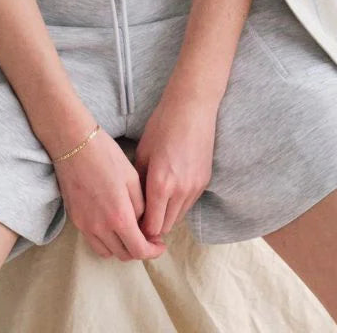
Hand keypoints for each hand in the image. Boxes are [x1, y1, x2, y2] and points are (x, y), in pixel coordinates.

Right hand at [52, 125, 167, 260]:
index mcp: (119, 216)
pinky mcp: (75, 220)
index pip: (139, 250)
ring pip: (108, 252)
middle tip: (148, 236)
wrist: (73, 144)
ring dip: (122, 248)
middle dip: (139, 249)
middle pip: (124, 254)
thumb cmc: (105, 155)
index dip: (153, 251)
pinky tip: (112, 226)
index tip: (159, 244)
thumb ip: (141, 206)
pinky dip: (106, 242)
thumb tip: (143, 223)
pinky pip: (93, 242)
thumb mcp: (132, 178)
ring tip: (129, 232)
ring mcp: (85, 226)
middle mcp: (101, 227)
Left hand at [133, 80, 218, 242]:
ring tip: (154, 204)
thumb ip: (139, 183)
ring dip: (166, 216)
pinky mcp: (204, 182)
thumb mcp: (142, 153)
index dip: (140, 229)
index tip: (132, 223)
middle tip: (140, 217)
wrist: (192, 108)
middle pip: (166, 227)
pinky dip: (177, 205)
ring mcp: (195, 188)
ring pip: (178, 218)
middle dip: (152, 226)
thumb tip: (134, 204)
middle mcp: (181, 191)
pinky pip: (188, 204)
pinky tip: (168, 191)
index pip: (151, 226)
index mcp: (161, 184)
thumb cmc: (162, 125)